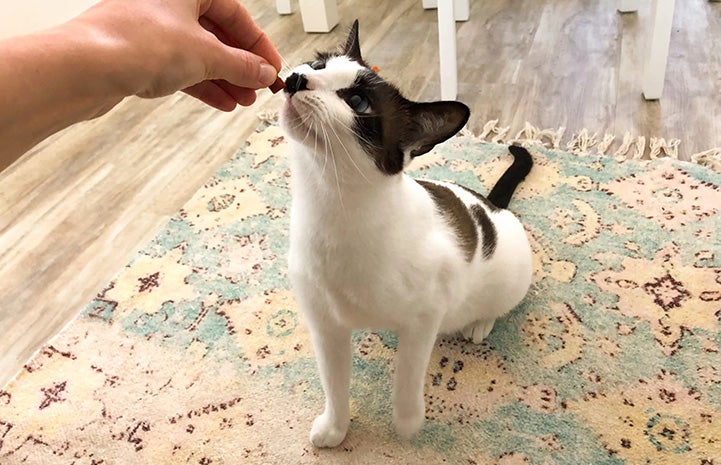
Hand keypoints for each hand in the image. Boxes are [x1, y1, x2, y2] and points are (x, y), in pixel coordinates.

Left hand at [72, 0, 281, 109]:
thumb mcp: (206, 55)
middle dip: (241, 65)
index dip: (258, 44)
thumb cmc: (135, 43)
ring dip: (224, 79)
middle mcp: (167, 4)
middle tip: (258, 87)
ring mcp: (151, 30)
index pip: (235, 14)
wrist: (86, 67)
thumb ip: (241, 65)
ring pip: (199, 54)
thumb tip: (262, 71)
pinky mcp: (139, 55)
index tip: (271, 67)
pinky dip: (202, 85)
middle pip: (217, 35)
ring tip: (242, 100)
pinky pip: (180, 68)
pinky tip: (220, 102)